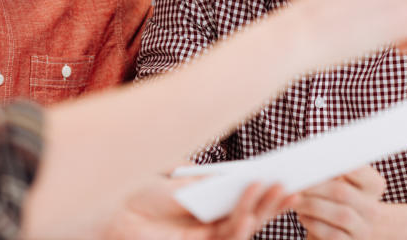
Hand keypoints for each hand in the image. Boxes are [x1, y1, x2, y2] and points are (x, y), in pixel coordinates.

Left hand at [100, 177, 293, 239]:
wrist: (110, 207)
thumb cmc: (138, 191)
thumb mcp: (180, 178)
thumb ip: (210, 178)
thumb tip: (242, 172)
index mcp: (208, 206)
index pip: (246, 199)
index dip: (267, 191)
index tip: (289, 174)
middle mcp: (210, 224)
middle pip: (251, 215)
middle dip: (274, 201)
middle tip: (296, 184)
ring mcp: (204, 237)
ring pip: (244, 227)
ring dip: (262, 208)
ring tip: (277, 187)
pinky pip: (227, 234)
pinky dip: (240, 217)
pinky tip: (247, 202)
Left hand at [294, 166, 385, 238]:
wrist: (353, 229)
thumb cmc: (338, 199)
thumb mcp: (341, 183)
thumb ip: (328, 171)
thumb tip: (305, 161)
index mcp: (372, 186)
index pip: (361, 171)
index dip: (338, 165)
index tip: (314, 162)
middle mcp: (373, 209)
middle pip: (343, 192)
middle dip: (314, 187)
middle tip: (293, 183)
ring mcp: (364, 229)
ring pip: (341, 215)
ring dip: (312, 205)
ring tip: (294, 200)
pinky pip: (333, 235)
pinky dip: (313, 223)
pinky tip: (302, 216)